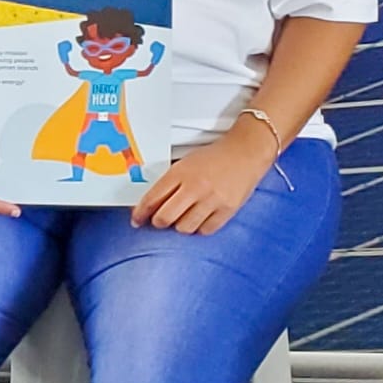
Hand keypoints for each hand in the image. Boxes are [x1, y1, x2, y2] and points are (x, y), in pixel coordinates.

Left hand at [131, 121, 270, 232]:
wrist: (245, 152)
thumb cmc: (215, 157)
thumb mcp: (185, 162)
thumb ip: (169, 181)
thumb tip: (151, 201)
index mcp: (180, 172)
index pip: (152, 198)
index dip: (140, 213)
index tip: (137, 219)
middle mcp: (194, 187)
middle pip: (165, 217)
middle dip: (158, 222)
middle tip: (160, 220)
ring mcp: (212, 200)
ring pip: (184, 227)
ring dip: (180, 226)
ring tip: (183, 217)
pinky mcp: (227, 210)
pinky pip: (206, 230)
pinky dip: (199, 229)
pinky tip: (199, 220)